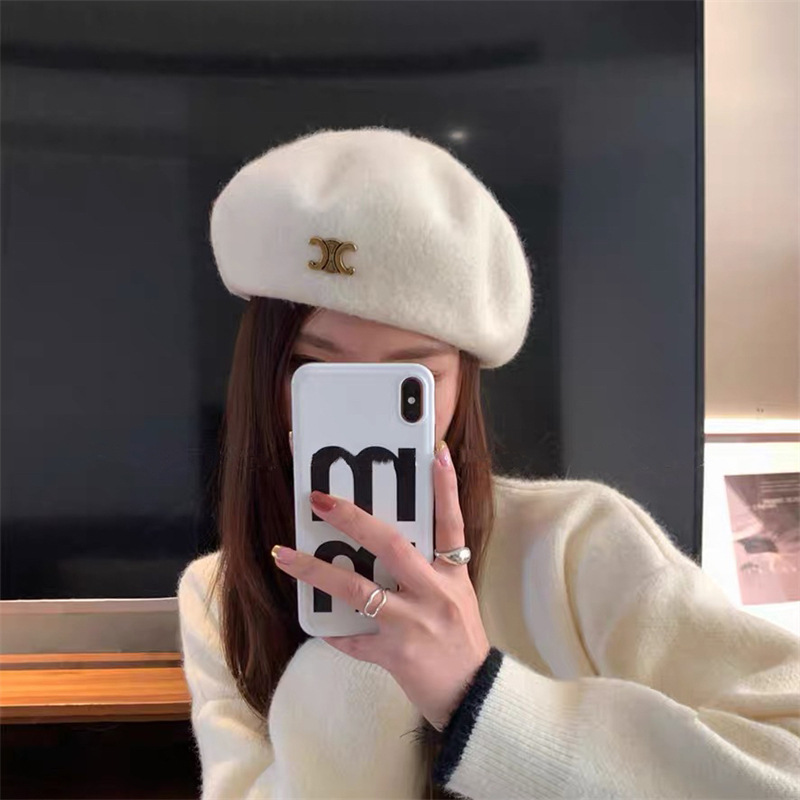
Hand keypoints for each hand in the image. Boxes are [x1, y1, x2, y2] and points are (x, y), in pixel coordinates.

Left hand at [271, 440, 490, 730]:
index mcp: (452, 576)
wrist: (473, 695)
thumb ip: (430, 571)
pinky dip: (333, 633)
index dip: (446, 487)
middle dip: (353, 519)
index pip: (451, 523)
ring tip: (284, 555)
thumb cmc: (462, 642)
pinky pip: (353, 640)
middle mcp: (434, 594)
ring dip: (316, 571)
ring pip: (357, 590)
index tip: (436, 451)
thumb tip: (387, 544)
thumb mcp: (457, 597)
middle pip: (391, 545)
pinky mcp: (395, 655)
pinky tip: (316, 626)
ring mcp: (413, 624)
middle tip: (320, 500)